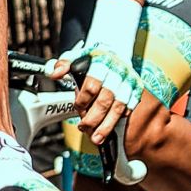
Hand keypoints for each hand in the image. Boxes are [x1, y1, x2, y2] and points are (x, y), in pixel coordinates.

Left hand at [71, 0, 145, 145]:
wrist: (113, 52)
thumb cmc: (91, 59)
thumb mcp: (75, 57)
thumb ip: (63, 64)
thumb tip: (53, 73)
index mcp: (101, 61)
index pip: (92, 85)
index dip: (83, 100)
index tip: (77, 107)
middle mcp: (117, 71)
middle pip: (105, 99)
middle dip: (94, 118)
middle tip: (84, 128)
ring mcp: (129, 81)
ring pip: (119, 107)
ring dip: (107, 125)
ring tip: (97, 138)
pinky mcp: (136, 89)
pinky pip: (129, 108)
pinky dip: (120, 119)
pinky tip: (109, 128)